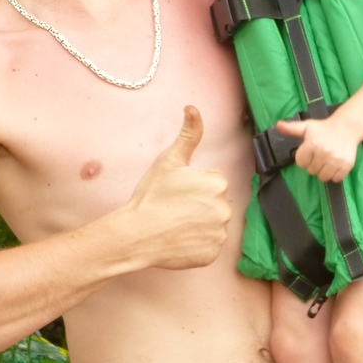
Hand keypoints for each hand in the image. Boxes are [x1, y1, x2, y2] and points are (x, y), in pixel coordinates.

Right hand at [126, 106, 230, 268]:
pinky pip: (210, 244)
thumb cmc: (151, 197)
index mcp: (218, 184)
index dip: (194, 185)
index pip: (214, 181)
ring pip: (214, 223)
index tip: (177, 192)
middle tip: (175, 208)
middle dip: (200, 204)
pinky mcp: (213, 254)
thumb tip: (193, 109)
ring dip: (200, 223)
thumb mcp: (168, 161)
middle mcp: (225, 209)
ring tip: (176, 223)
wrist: (136, 234)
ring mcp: (220, 234)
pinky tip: (180, 238)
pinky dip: (198, 243)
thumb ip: (188, 134)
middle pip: (216, 202)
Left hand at [275, 114, 360, 182]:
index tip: (310, 151)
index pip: (301, 163)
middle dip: (314, 164)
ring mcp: (336, 160)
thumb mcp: (306, 127)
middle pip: (311, 171)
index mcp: (312, 144)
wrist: (346, 128)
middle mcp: (324, 153)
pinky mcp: (346, 165)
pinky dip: (335, 175)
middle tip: (320, 155)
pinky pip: (336, 179)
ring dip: (323, 172)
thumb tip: (278, 125)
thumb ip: (291, 128)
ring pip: (323, 177)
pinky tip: (335, 165)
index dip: (304, 158)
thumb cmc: (324, 129)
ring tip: (327, 161)